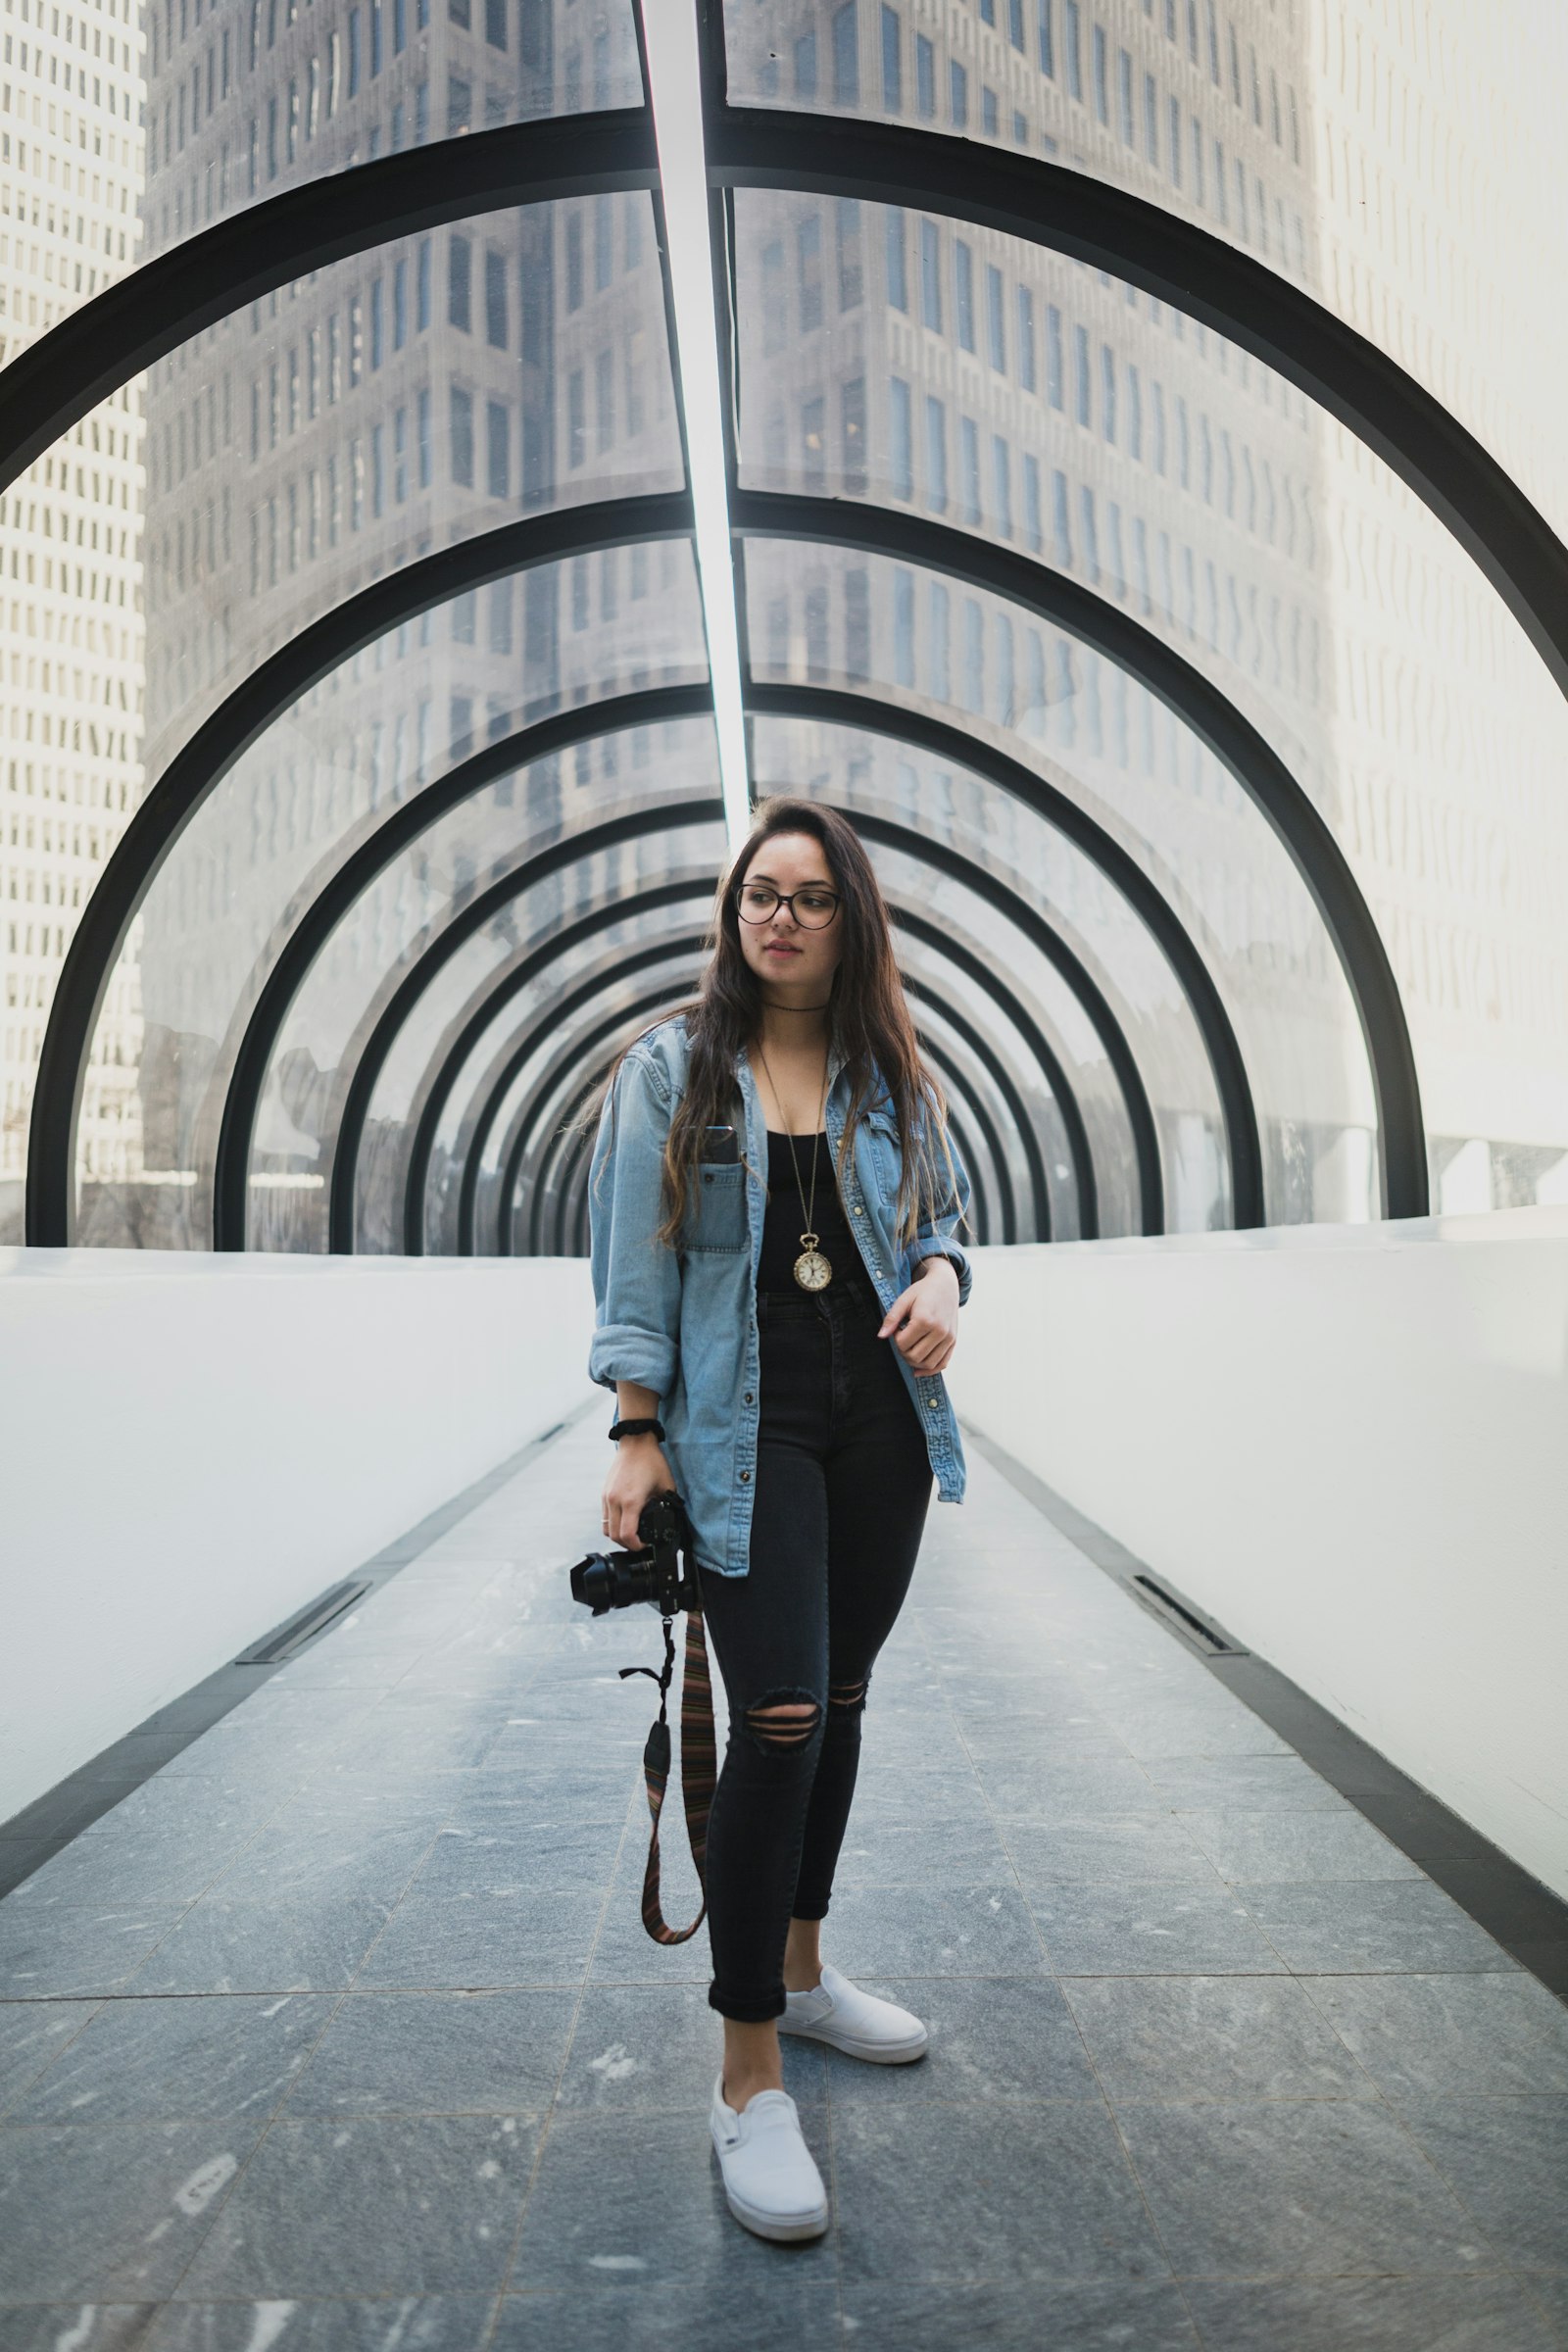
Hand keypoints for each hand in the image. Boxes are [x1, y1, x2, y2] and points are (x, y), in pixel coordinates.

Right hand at [602, 1435, 674, 1548]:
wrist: (635, 1442)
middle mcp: (615, 1500)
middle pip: (614, 1536)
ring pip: (606, 1529)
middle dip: (628, 1545)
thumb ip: (667, 1504)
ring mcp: (607, 1497)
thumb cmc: (652, 1461)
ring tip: (632, 1535)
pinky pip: (604, 1517)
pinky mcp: (604, 1494)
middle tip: (640, 1543)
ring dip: (618, 1536)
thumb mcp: (666, 1485)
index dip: (637, 1546)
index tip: (646, 1545)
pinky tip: (625, 1521)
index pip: (627, 1535)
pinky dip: (613, 1525)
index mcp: (631, 1500)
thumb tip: (670, 1519)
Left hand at [878, 1256, 959, 1371]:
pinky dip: (930, 1370)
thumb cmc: (923, 1291)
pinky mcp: (953, 1342)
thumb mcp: (904, 1299)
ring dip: (914, 1362)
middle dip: (903, 1351)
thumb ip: (892, 1318)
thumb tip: (881, 1336)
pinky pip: (942, 1364)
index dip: (895, 1338)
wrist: (945, 1285)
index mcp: (925, 1320)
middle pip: (914, 1356)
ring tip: (910, 1348)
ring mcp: (948, 1338)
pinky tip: (918, 1369)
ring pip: (928, 1364)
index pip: (903, 1344)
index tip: (897, 1328)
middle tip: (903, 1338)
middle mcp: (939, 1331)